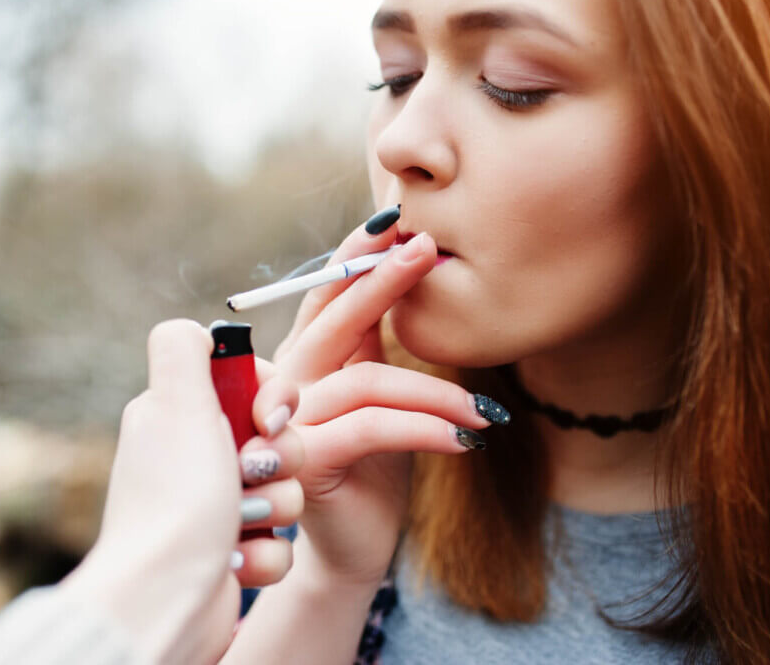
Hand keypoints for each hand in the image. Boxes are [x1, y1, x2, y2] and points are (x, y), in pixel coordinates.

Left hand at [60, 319, 304, 663]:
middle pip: (279, 439)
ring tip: (239, 524)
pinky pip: (281, 541)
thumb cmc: (176, 500)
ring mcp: (214, 507)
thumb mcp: (175, 403)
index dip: (274, 399)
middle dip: (280, 460)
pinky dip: (264, 553)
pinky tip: (236, 561)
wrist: (166, 596)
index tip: (270, 418)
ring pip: (287, 490)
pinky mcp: (232, 552)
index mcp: (180, 416)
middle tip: (250, 474)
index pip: (252, 384)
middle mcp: (196, 458)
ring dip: (275, 508)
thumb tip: (196, 330)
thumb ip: (183, 348)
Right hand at [274, 218, 500, 589]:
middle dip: (383, 279)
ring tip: (483, 411)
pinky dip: (425, 428)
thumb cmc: (371, 465)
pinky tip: (465, 439)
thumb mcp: (377, 394)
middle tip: (429, 248)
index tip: (399, 223)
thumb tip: (412, 270)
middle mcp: (286, 382)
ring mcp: (289, 423)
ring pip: (368, 380)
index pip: (325, 294)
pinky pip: (372, 427)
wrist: (353, 545)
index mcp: (304, 358)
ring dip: (436, 390)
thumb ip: (376, 342)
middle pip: (334, 318)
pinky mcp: (307, 461)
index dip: (356, 256)